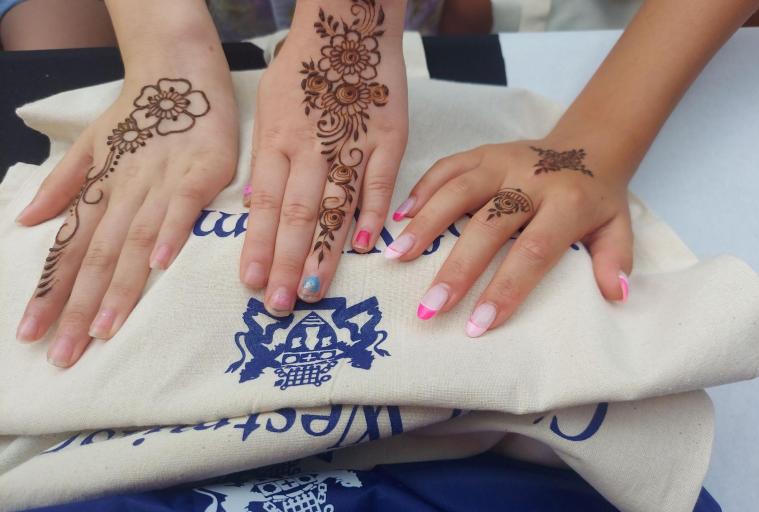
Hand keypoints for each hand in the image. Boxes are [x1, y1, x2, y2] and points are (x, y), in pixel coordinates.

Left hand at [15, 68, 237, 365]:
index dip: (49, 291)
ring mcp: (160, 182)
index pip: (68, 248)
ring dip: (118, 287)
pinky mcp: (199, 172)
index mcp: (99, 189)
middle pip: (96, 256)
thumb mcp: (92, 146)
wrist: (179, 71)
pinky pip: (181, 207)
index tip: (30, 333)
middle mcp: (123, 191)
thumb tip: (25, 222)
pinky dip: (170, 234)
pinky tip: (159, 266)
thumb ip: (62, 184)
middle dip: (76, 307)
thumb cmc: (139, 115)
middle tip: (62, 354)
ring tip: (102, 331)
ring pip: (133, 240)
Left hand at [241, 0, 407, 315]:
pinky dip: (373, 213)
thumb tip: (256, 203)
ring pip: (335, 204)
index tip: (250, 283)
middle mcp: (311, 147)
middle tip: (277, 304)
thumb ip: (265, 157)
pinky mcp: (388, 136)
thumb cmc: (304, 69)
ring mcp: (352, 142)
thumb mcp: (270, 106)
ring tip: (313, 291)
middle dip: (285, 262)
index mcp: (278, 141)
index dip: (258, 246)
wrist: (347, 24)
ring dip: (323, 251)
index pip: (265, 203)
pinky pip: (380, 180)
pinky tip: (366, 247)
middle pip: (297, 213)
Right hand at [385, 140, 633, 336]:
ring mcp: (503, 161)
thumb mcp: (617, 228)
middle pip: (488, 225)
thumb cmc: (597, 198)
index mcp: (568, 203)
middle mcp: (532, 179)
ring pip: (459, 190)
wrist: (588, 144)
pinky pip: (447, 166)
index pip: (532, 250)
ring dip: (426, 224)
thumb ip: (614, 259)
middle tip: (430, 307)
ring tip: (396, 257)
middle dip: (457, 268)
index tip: (478, 324)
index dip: (505, 288)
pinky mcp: (482, 152)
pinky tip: (399, 218)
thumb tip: (613, 296)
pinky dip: (421, 190)